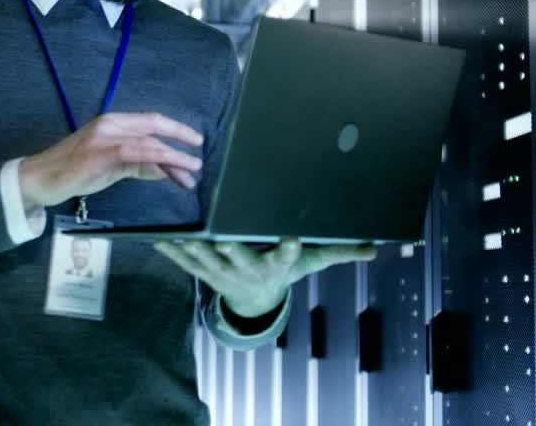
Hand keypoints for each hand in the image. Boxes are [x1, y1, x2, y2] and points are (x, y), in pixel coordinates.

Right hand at [18, 112, 204, 209]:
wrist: (41, 180)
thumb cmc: (75, 173)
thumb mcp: (113, 168)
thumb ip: (139, 166)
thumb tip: (167, 170)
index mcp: (113, 122)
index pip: (151, 120)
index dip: (176, 128)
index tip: (195, 140)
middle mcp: (110, 124)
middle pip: (154, 126)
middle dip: (180, 139)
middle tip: (199, 159)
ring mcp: (104, 137)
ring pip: (148, 142)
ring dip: (174, 157)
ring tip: (192, 172)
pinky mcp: (99, 154)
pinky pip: (135, 153)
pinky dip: (157, 160)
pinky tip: (171, 170)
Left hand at [153, 238, 377, 318]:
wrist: (255, 299)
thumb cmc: (285, 269)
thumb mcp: (314, 261)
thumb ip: (341, 251)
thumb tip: (375, 248)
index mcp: (278, 264)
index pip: (288, 257)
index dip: (290, 249)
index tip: (294, 239)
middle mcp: (251, 270)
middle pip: (242, 259)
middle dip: (233, 249)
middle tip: (225, 237)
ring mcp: (226, 274)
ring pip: (210, 261)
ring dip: (198, 250)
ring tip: (187, 236)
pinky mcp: (205, 273)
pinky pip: (187, 264)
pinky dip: (174, 253)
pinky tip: (160, 239)